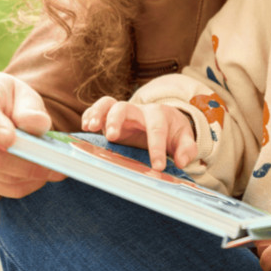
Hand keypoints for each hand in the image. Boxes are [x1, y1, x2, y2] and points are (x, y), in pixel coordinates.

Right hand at [0, 72, 65, 197]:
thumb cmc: (9, 98)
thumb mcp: (23, 94)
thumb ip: (31, 108)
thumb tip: (38, 126)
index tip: (11, 139)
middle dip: (26, 163)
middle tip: (55, 164)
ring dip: (29, 176)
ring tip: (55, 170)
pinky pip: (0, 187)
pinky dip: (24, 185)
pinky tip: (40, 178)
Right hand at [81, 96, 196, 170]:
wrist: (163, 118)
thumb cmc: (172, 131)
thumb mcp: (184, 138)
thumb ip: (186, 148)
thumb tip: (181, 160)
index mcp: (158, 115)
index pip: (157, 129)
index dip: (157, 147)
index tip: (157, 166)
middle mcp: (138, 110)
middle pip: (125, 107)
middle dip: (117, 121)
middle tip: (112, 137)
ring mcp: (121, 112)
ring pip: (108, 104)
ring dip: (98, 113)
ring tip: (90, 127)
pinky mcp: (109, 116)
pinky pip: (96, 109)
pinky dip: (89, 115)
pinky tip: (84, 127)